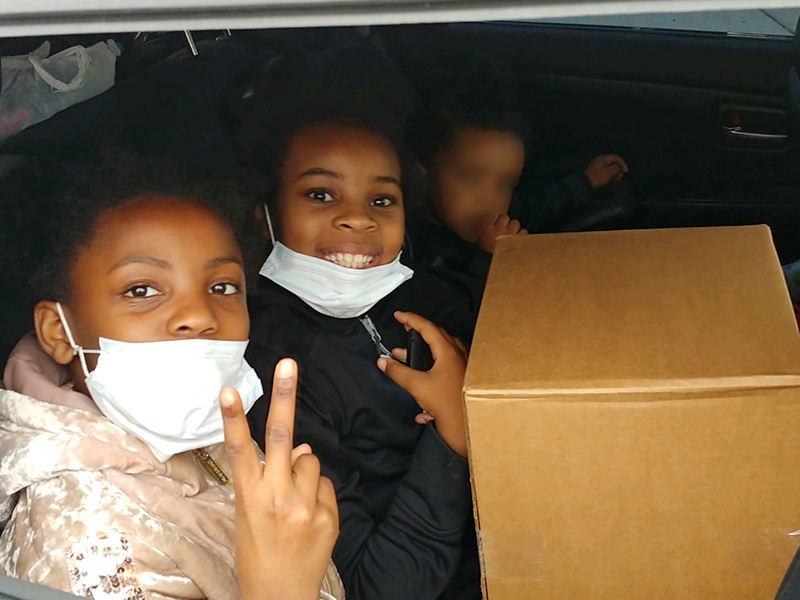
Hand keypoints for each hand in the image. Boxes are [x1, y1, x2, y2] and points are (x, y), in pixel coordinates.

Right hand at [220, 358, 338, 599]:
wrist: (281, 597)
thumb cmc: (258, 555)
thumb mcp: (250, 517)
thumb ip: (271, 478)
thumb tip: (301, 446)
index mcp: (250, 497)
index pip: (240, 449)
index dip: (233, 417)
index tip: (227, 390)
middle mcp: (278, 497)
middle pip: (283, 436)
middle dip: (286, 396)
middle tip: (288, 364)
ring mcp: (306, 506)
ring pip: (311, 460)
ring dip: (304, 470)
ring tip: (294, 501)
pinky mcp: (329, 516)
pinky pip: (326, 484)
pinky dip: (318, 492)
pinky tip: (308, 515)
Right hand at [377, 312, 468, 456]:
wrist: (468, 426)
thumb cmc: (449, 405)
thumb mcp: (418, 386)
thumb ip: (398, 372)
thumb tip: (384, 362)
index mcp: (448, 352)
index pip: (427, 327)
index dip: (410, 319)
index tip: (399, 315)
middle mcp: (458, 356)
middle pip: (436, 336)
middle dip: (417, 333)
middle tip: (405, 330)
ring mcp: (462, 367)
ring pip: (441, 351)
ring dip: (423, 352)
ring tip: (406, 359)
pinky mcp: (462, 379)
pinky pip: (446, 366)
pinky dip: (432, 367)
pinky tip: (422, 384)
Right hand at [476, 214, 527, 253]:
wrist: (491, 268)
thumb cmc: (484, 256)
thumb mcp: (478, 242)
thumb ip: (483, 231)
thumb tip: (487, 224)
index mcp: (486, 229)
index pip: (493, 215)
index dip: (494, 219)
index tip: (494, 223)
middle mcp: (498, 229)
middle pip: (505, 217)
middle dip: (505, 223)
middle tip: (502, 230)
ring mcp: (510, 235)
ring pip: (515, 223)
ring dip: (514, 228)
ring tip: (510, 235)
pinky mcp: (519, 241)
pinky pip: (524, 232)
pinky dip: (521, 235)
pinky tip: (517, 241)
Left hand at [584, 154, 628, 190]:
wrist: (584, 185)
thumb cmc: (597, 178)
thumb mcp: (608, 173)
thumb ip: (616, 168)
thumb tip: (620, 168)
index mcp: (603, 158)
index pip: (616, 158)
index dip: (623, 164)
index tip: (626, 171)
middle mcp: (601, 161)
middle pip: (613, 162)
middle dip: (619, 169)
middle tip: (622, 176)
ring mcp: (599, 167)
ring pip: (610, 168)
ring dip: (616, 173)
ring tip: (619, 179)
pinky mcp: (597, 173)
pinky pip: (607, 172)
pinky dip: (611, 175)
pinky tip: (614, 180)